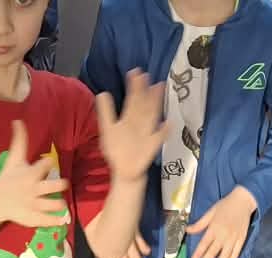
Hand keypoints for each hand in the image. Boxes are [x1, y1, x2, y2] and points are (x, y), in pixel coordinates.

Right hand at [0, 119, 70, 228]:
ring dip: (59, 204)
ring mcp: (33, 204)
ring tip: (60, 203)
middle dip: (61, 184)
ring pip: (53, 204)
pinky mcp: (32, 218)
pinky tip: (61, 218)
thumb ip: (19, 141)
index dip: (48, 164)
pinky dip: (56, 220)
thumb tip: (18, 120)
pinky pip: (47, 220)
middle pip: (54, 185)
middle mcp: (33, 189)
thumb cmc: (8, 178)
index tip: (47, 165)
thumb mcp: (14, 159)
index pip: (45, 164)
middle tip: (62, 185)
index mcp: (30, 173)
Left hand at [94, 69, 168, 184]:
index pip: (132, 99)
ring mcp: (147, 134)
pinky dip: (163, 132)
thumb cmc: (117, 149)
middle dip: (145, 90)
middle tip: (147, 75)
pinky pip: (158, 138)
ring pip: (152, 115)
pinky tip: (168, 123)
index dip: (133, 86)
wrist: (124, 171)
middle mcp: (139, 123)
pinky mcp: (152, 147)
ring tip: (159, 88)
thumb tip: (103, 92)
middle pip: (143, 104)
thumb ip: (106, 112)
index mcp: (129, 118)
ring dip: (156, 103)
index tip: (135, 72)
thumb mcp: (108, 129)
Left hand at [186, 186, 256, 257]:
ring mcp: (233, 238)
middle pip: (213, 252)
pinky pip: (236, 252)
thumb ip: (199, 224)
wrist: (243, 201)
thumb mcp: (210, 212)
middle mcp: (223, 235)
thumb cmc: (225, 205)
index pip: (204, 244)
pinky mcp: (241, 239)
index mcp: (214, 228)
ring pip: (224, 255)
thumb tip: (187, 230)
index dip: (198, 254)